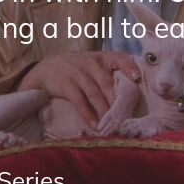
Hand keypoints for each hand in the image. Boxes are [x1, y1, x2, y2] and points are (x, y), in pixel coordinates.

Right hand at [19, 52, 139, 125]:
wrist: (46, 68)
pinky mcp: (67, 85)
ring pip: (95, 94)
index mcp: (101, 58)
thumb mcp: (92, 63)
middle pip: (108, 83)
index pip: (119, 58)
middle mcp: (91, 64)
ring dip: (104, 111)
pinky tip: (94, 125)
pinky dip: (88, 115)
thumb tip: (132, 91)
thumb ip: (109, 72)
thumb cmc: (77, 68)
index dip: (129, 67)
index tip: (137, 78)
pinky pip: (80, 102)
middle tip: (126, 117)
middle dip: (117, 102)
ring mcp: (78, 74)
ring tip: (112, 125)